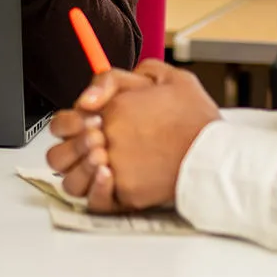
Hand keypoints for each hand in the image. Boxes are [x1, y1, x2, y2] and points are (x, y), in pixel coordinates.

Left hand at [47, 60, 220, 212]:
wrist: (217, 156)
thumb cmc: (197, 120)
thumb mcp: (171, 78)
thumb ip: (133, 75)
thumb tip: (100, 89)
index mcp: (111, 110)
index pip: (63, 121)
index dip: (70, 123)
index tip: (86, 125)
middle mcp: (107, 140)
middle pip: (59, 152)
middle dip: (70, 149)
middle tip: (92, 148)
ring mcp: (115, 169)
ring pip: (71, 180)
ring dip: (79, 172)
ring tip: (100, 166)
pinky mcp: (127, 194)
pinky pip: (94, 201)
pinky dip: (94, 192)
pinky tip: (108, 180)